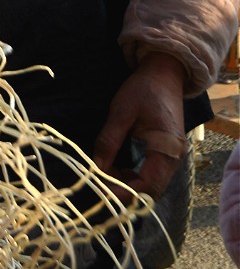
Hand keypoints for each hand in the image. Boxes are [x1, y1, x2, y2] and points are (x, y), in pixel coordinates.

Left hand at [91, 52, 188, 200]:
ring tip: (102, 173)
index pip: (149, 185)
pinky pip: (150, 172)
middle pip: (151, 188)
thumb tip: (95, 167)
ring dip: (126, 183)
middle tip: (98, 184)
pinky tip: (113, 167)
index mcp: (166, 148)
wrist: (163, 75)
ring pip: (150, 182)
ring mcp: (171, 155)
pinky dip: (131, 174)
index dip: (126, 192)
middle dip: (124, 190)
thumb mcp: (121, 113)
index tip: (102, 191)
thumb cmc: (142, 90)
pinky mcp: (165, 152)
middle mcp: (173, 157)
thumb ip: (108, 141)